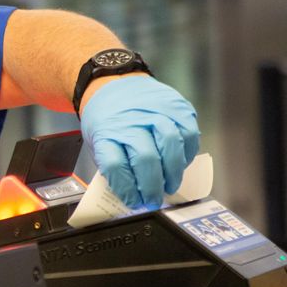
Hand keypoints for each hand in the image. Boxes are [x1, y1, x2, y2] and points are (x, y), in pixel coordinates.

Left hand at [80, 75, 199, 207]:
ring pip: (170, 146)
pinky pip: (188, 134)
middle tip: (153, 200)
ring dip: (172, 173)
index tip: (133, 201)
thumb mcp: (98, 141)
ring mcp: (156, 112)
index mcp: (106, 132)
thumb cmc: (107, 118)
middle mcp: (131, 121)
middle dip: (152, 186)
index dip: (126, 188)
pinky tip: (180, 164)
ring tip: (169, 186)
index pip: (115, 165)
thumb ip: (113, 165)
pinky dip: (187, 154)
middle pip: (145, 158)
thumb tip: (131, 194)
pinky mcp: (177, 107)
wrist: (115, 84)